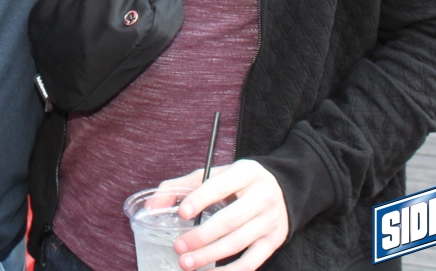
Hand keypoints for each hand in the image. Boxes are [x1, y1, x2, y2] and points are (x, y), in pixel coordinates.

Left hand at [168, 160, 288, 269]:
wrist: (284, 189)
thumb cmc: (240, 182)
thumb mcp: (217, 174)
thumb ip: (183, 186)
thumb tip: (151, 205)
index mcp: (246, 173)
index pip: (221, 186)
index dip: (200, 199)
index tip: (181, 214)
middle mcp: (262, 196)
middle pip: (229, 220)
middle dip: (201, 236)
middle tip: (178, 246)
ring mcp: (270, 221)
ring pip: (238, 242)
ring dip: (210, 256)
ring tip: (186, 263)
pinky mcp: (274, 241)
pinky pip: (252, 262)